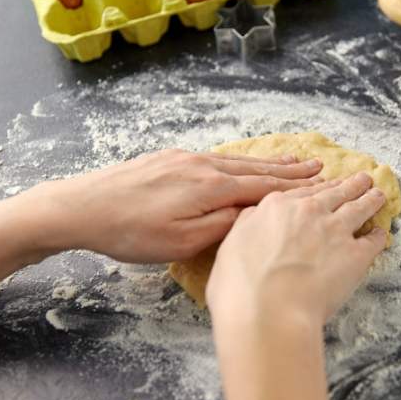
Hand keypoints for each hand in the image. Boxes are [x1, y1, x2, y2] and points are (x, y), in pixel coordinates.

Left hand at [26, 149, 322, 262]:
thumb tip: (249, 212)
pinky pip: (215, 158)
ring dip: (265, 163)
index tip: (320, 180)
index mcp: (210, 187)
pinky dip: (238, 161)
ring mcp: (184, 158)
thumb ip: (221, 225)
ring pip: (235, 161)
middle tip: (315, 165)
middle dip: (287, 169)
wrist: (81, 207)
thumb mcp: (182, 241)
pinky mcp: (167, 158)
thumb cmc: (130, 232)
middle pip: (254, 168)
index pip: (263, 186)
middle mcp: (202, 165)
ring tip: (289, 161)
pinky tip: (241, 163)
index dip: (293, 186)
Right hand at [207, 172, 386, 399]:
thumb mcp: (230, 245)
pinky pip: (373, 240)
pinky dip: (378, 235)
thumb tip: (254, 217)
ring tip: (378, 194)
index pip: (303, 193)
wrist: (268, 312)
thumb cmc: (241, 287)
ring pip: (359, 207)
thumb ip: (246, 226)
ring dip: (370, 199)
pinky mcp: (355, 255)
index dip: (317, 189)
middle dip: (350, 185)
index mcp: (276, 207)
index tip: (326, 186)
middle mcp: (309, 212)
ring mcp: (335, 230)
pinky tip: (381, 234)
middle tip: (362, 179)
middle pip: (335, 193)